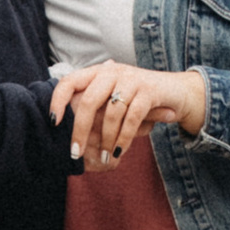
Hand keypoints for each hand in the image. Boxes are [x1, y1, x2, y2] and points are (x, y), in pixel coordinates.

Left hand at [49, 61, 208, 167]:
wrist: (176, 92)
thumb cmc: (138, 98)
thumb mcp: (114, 98)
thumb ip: (94, 106)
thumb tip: (60, 125)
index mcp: (99, 72)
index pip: (70, 81)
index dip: (57, 100)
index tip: (52, 123)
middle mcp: (113, 71)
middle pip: (89, 101)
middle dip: (80, 130)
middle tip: (75, 152)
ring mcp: (132, 79)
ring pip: (111, 113)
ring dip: (106, 140)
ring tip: (104, 158)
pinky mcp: (150, 91)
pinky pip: (132, 118)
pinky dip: (124, 138)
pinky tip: (120, 152)